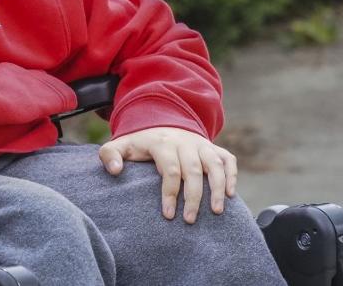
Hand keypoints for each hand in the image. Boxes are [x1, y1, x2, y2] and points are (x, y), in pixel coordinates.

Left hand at [99, 127, 237, 223]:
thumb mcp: (120, 145)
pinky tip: (230, 194)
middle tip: (189, 220)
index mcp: (162, 142)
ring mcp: (201, 144)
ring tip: (217, 211)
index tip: (167, 215)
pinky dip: (232, 175)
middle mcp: (184, 141)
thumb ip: (110, 155)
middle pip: (193, 170)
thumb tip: (115, 170)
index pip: (170, 169)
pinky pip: (227, 159)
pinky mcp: (213, 147)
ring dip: (217, 187)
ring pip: (214, 164)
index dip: (169, 193)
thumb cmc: (140, 142)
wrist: (161, 123)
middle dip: (193, 197)